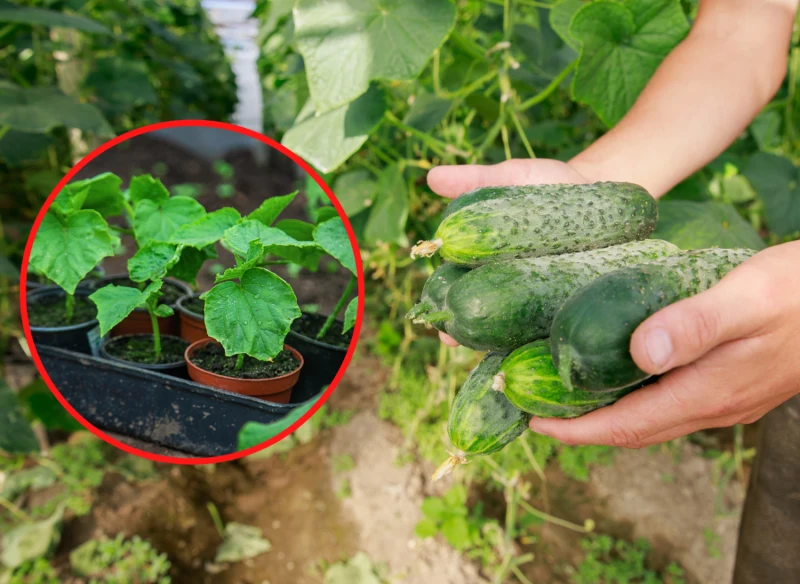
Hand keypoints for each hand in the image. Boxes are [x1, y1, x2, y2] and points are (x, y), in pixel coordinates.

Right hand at [426, 158, 592, 345]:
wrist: (597, 188)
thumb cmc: (545, 184)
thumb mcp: (508, 179)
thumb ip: (472, 181)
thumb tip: (432, 177)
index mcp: (481, 261)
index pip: (454, 287)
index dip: (440, 303)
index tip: (431, 313)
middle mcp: (505, 283)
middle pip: (476, 315)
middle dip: (461, 332)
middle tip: (450, 339)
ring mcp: (535, 297)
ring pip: (510, 329)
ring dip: (496, 344)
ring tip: (485, 352)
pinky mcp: (566, 302)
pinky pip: (550, 325)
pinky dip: (542, 340)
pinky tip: (535, 350)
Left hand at [529, 240, 799, 446]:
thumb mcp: (745, 299)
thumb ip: (695, 324)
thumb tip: (638, 352)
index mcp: (707, 392)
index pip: (627, 426)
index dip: (577, 430)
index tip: (534, 422)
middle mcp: (713, 406)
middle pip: (634, 430)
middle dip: (583, 426)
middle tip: (538, 407)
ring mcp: (725, 399)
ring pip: (653, 417)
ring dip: (609, 413)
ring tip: (569, 391)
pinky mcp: (733, 384)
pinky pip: (671, 402)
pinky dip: (637, 395)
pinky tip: (622, 370)